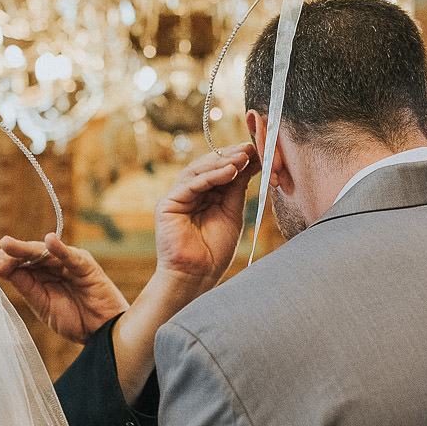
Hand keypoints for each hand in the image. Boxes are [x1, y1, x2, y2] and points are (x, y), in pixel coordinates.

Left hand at [0, 233, 128, 343]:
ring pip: (44, 252)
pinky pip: (71, 256)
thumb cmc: (76, 320)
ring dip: (25, 249)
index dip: (2, 264)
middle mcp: (54, 265)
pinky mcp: (86, 266)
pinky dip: (60, 249)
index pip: (18, 264)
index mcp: (42, 275)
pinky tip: (48, 242)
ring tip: (7, 245)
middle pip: (28, 255)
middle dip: (8, 256)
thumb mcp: (42, 304)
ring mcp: (70, 263)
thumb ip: (25, 285)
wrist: (102, 334)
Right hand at [155, 142, 257, 290]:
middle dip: (230, 156)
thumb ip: (237, 188)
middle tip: (250, 148)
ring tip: (243, 157)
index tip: (258, 150)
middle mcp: (189, 193)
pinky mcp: (168, 204)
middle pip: (208, 166)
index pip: (219, 170)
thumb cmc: (214, 251)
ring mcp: (177, 198)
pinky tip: (231, 171)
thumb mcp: (232, 213)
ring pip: (198, 171)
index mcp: (204, 196)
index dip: (237, 159)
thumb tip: (252, 162)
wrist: (196, 277)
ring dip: (222, 162)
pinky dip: (211, 176)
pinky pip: (191, 184)